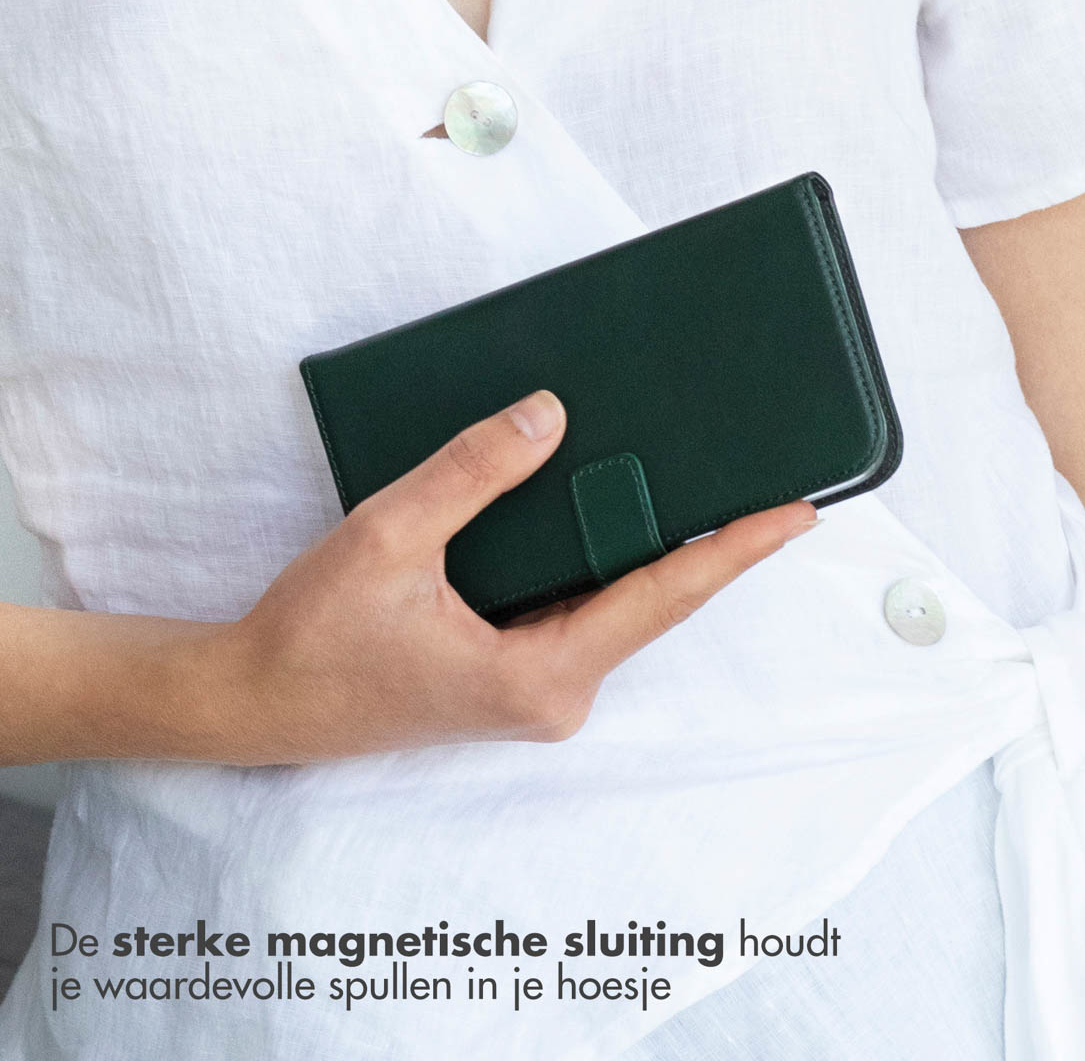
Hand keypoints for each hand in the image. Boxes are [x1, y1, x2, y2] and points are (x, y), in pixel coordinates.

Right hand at [225, 389, 819, 762]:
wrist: (256, 701)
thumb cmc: (313, 637)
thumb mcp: (388, 539)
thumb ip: (471, 474)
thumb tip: (546, 416)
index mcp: (539, 676)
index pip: (663, 599)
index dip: (734, 552)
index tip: (795, 513)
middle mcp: (553, 692)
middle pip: (650, 604)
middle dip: (704, 544)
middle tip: (754, 478)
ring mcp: (534, 689)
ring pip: (614, 606)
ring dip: (649, 551)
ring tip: (692, 485)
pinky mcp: (510, 676)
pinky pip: (577, 612)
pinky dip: (598, 564)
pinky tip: (602, 518)